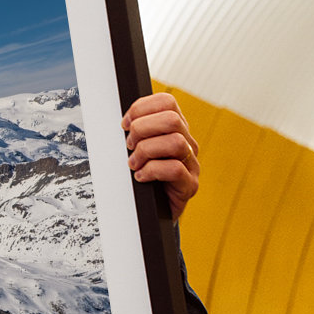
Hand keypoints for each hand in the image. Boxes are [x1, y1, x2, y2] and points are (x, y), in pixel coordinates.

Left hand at [122, 92, 199, 220]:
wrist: (151, 211)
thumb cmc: (141, 177)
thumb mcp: (136, 149)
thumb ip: (134, 132)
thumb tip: (122, 122)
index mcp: (175, 129)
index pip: (166, 102)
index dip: (141, 108)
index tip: (125, 124)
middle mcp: (187, 143)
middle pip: (172, 119)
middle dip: (142, 129)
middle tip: (129, 146)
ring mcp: (191, 164)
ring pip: (175, 142)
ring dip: (146, 151)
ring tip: (134, 163)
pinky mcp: (190, 185)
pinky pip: (175, 169)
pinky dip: (151, 171)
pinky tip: (141, 177)